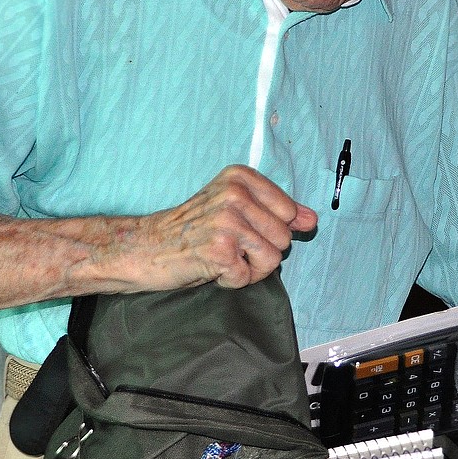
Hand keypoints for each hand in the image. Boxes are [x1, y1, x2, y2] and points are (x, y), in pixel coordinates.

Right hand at [114, 165, 317, 291]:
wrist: (146, 248)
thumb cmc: (190, 230)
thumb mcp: (234, 209)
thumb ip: (276, 212)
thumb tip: (312, 219)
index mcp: (240, 178)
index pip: (289, 211)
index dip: (268, 229)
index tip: (239, 227)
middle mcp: (235, 194)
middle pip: (284, 238)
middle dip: (260, 252)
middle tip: (226, 245)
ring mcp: (227, 221)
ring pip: (272, 259)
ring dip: (248, 268)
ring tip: (220, 256)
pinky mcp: (219, 250)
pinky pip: (248, 277)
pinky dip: (231, 280)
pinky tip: (209, 266)